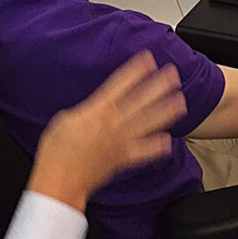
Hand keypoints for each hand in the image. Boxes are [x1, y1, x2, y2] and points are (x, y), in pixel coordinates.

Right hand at [28, 52, 186, 210]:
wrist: (60, 180)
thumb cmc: (57, 150)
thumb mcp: (65, 119)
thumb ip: (86, 110)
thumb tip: (95, 108)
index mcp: (98, 111)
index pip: (120, 85)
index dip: (135, 71)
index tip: (148, 59)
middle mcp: (114, 124)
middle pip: (141, 100)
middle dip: (158, 86)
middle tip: (173, 74)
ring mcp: (122, 142)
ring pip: (149, 123)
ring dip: (166, 111)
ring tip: (180, 101)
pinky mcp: (123, 159)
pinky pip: (144, 152)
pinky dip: (156, 146)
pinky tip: (168, 141)